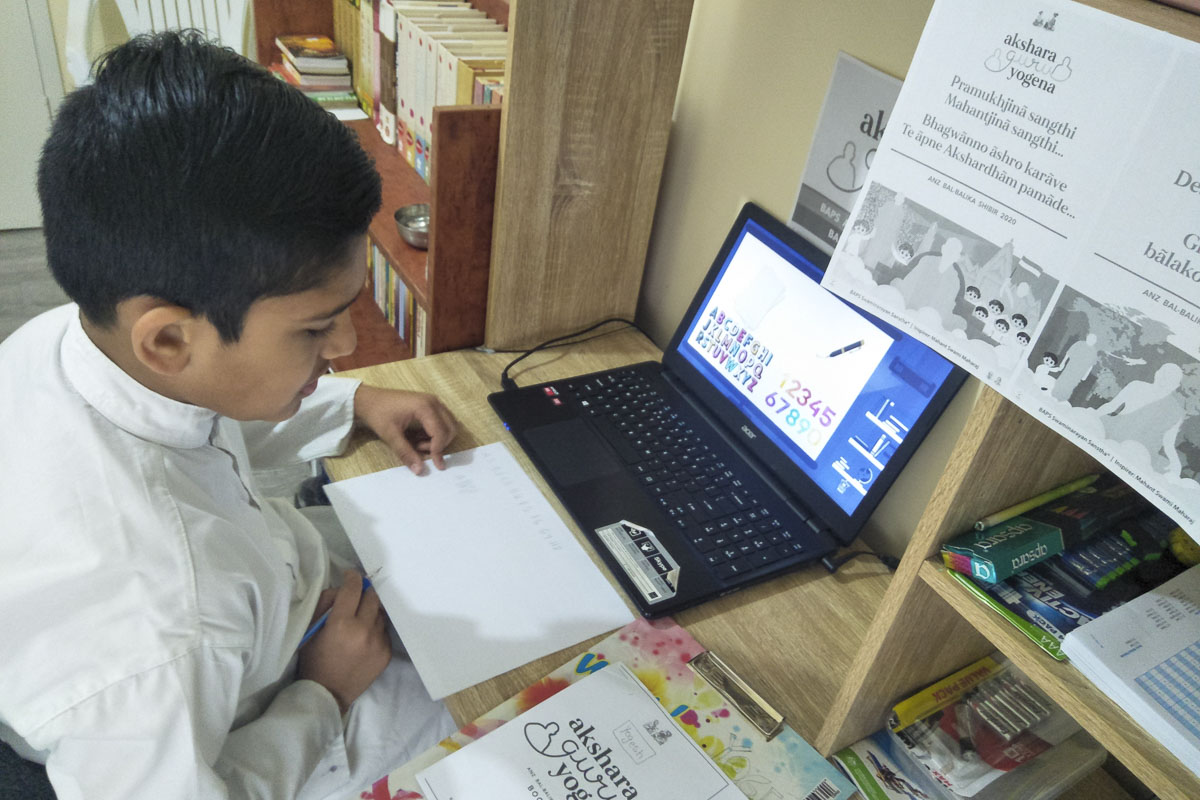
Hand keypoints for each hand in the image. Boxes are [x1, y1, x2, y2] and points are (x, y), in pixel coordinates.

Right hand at [298, 570, 390, 713]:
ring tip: (360, 619)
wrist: (328, 694)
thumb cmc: (314, 661)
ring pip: (380, 613)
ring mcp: (378, 642)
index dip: (352, 578)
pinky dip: (375, 628)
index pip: (353, 589)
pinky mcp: (387, 653)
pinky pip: (384, 630)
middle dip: (364, 592)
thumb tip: (342, 589)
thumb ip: (326, 604)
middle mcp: (364, 630)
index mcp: (341, 624)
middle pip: (372, 597)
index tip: (350, 575)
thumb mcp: (311, 630)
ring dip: (370, 611)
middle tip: (356, 595)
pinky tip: (365, 635)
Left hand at [354, 385, 457, 473]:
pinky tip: (419, 436)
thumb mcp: (390, 435)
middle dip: (440, 444)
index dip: (438, 450)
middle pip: (450, 428)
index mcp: (424, 407)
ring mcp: (433, 402)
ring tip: (418, 443)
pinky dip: (436, 433)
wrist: (368, 399)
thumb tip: (419, 470)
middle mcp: (433, 402)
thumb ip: (405, 453)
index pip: (441, 432)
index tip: (436, 464)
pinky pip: (442, 421)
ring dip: (439, 439)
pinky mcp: (430, 404)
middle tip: (420, 450)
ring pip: (449, 425)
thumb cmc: (378, 413)